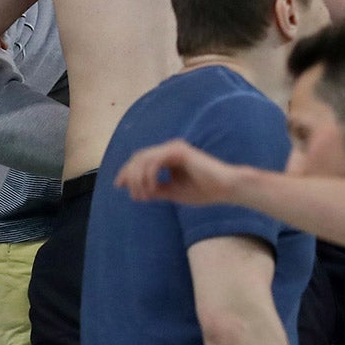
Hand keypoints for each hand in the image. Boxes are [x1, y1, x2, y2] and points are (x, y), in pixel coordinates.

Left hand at [116, 137, 243, 206]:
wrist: (225, 189)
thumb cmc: (203, 190)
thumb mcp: (173, 192)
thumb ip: (155, 189)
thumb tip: (137, 192)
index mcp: (168, 156)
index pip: (141, 160)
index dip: (128, 172)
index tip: (119, 186)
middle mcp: (170, 149)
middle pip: (139, 157)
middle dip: (129, 175)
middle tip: (129, 192)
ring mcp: (175, 148)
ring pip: (144, 159)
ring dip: (138, 179)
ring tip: (142, 196)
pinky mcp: (179, 152)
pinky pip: (155, 162)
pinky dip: (149, 176)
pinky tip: (151, 190)